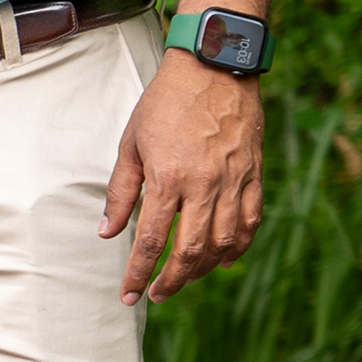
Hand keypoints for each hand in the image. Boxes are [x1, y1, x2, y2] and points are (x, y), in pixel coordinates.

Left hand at [102, 53, 263, 304]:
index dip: (138, 273)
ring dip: (203, 269)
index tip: (129, 294)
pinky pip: (251, 222)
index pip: (150, 240)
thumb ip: (121, 192)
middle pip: (190, 251)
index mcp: (168, 177)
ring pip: (224, 243)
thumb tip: (107, 232)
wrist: (214, 67)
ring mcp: (234, 181)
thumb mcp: (131, 144)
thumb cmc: (165, 102)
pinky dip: (238, 247)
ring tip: (184, 278)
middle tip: (157, 295)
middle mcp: (205, 184)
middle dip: (171, 280)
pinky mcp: (254, 174)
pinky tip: (223, 259)